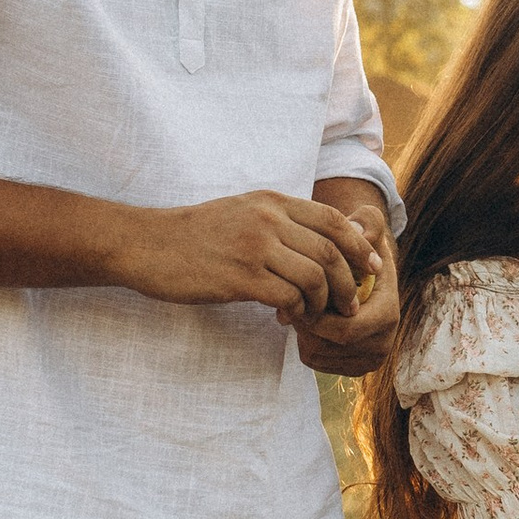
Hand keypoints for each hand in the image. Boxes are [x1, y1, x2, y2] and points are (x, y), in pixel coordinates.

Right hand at [113, 190, 379, 320]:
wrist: (146, 244)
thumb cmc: (195, 234)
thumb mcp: (243, 212)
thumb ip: (280, 222)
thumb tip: (323, 243)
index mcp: (272, 202)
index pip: (333, 220)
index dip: (360, 246)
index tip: (371, 268)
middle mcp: (268, 219)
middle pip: (332, 251)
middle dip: (348, 283)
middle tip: (349, 305)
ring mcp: (254, 247)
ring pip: (315, 276)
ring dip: (323, 302)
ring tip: (313, 315)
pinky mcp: (239, 277)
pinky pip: (288, 297)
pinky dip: (296, 311)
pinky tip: (286, 317)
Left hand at [297, 234, 399, 373]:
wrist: (365, 270)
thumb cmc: (360, 247)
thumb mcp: (367, 228)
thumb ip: (366, 222)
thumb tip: (359, 233)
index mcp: (388, 314)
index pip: (347, 329)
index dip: (317, 315)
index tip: (299, 292)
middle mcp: (383, 343)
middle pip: (327, 345)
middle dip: (305, 321)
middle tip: (292, 296)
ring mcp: (368, 359)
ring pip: (316, 354)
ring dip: (302, 329)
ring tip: (301, 302)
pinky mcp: (351, 367)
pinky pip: (314, 361)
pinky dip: (303, 340)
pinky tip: (308, 317)